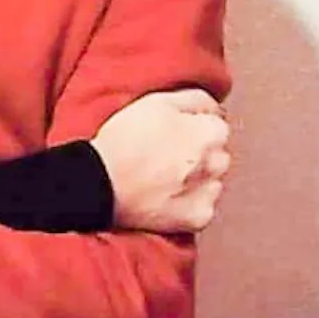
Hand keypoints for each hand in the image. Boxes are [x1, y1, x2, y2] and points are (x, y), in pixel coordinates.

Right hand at [93, 88, 230, 232]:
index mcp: (210, 132)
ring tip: (162, 175)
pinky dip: (188, 202)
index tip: (172, 130)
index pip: (216, 124)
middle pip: (217, 154)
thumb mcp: (156, 101)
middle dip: (199, 152)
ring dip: (196, 177)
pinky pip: (202, 207)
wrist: (101, 183)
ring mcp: (208, 193)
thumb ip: (194, 99)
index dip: (192, 125)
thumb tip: (213, 106)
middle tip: (165, 152)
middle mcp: (217, 163)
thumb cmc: (124, 140)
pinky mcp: (198, 218)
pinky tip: (164, 194)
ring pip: (211, 181)